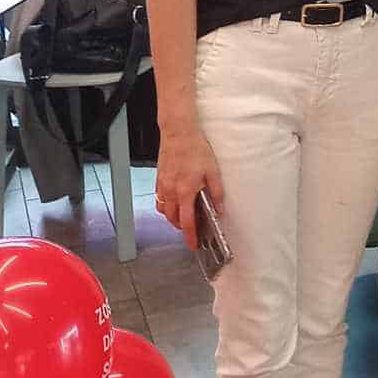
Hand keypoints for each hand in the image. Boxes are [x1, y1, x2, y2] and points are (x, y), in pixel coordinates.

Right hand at [154, 126, 223, 248]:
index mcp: (186, 191)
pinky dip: (166, 206)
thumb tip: (219, 209)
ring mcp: (163, 186)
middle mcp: (171, 191)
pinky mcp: (158, 179)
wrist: (178, 132)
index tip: (193, 245)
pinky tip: (174, 201)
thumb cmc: (195, 148)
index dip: (190, 236)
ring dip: (173, 218)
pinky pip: (160, 200)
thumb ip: (216, 192)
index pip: (187, 222)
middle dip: (182, 228)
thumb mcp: (213, 170)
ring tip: (184, 216)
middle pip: (173, 220)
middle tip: (192, 229)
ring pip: (164, 211)